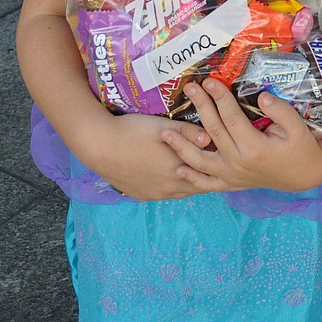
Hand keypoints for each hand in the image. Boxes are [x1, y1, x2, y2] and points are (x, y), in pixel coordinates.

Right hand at [94, 112, 212, 200]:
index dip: (215, 168)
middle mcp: (169, 188)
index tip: (221, 160)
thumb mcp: (165, 125)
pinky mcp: (139, 195)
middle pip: (195, 186)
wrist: (100, 146)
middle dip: (203, 177)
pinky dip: (168, 186)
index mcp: (179, 171)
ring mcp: (153, 194)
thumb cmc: (134, 132)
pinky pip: (161, 194)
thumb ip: (190, 132)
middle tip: (210, 166)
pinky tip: (166, 175)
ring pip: (178, 192)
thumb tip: (211, 138)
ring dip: (186, 182)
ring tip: (190, 170)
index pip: (207, 176)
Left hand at [161, 79, 321, 192]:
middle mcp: (238, 162)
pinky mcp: (232, 183)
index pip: (231, 116)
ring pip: (201, 161)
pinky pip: (208, 183)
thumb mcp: (298, 127)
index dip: (219, 97)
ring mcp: (233, 176)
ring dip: (182, 146)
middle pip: (213, 131)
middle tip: (190, 88)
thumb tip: (261, 96)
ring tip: (165, 133)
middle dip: (201, 106)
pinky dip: (192, 178)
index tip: (210, 80)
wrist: (305, 175)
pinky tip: (179, 168)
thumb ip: (280, 111)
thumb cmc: (302, 147)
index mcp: (254, 147)